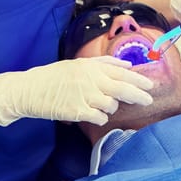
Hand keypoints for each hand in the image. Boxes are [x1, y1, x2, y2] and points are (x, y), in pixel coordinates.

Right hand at [0, 57, 153, 126]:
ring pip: (112, 105)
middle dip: (139, 95)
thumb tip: (127, 63)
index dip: (139, 80)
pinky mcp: (78, 111)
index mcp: (92, 67)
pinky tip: (92, 114)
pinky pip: (100, 118)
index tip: (150, 86)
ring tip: (98, 105)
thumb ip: (104, 62)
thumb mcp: (78, 63)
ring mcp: (85, 96)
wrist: (30, 90)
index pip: (122, 72)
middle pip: (123, 88)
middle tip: (148, 100)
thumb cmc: (54, 77)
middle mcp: (91, 80)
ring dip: (110, 108)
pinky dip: (99, 117)